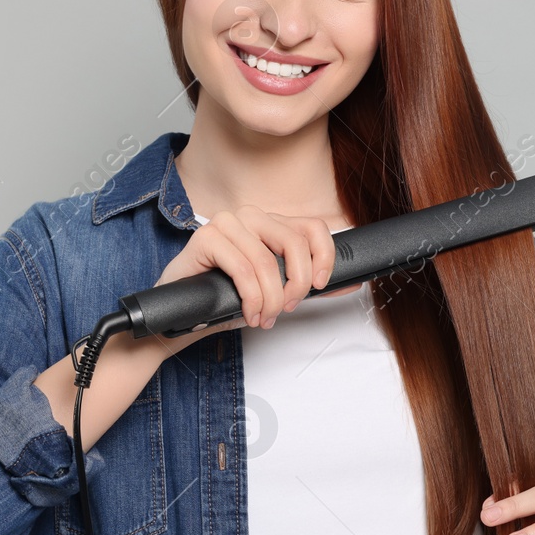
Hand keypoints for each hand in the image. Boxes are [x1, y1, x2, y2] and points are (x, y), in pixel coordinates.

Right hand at [153, 205, 360, 332]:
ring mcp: (227, 223)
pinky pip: (243, 270)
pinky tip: (248, 312)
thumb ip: (308, 284)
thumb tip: (353, 283)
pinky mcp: (206, 237)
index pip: (313, 227)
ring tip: (263, 317)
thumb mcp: (276, 291)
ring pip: (268, 262)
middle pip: (294, 243)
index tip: (318, 285)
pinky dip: (251, 299)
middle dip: (295, 286)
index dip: (324, 257)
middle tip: (284, 309)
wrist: (182, 316)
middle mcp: (250, 217)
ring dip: (270, 300)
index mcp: (270, 224)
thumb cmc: (226, 299)